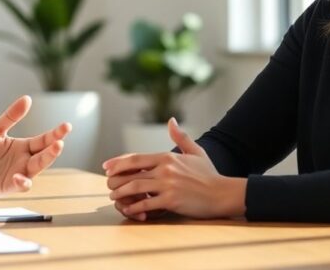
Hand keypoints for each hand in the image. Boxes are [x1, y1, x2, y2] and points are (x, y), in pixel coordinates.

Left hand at [0, 95, 70, 201]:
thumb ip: (10, 117)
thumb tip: (27, 98)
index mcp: (22, 146)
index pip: (43, 139)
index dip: (55, 133)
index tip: (66, 126)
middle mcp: (24, 160)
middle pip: (44, 153)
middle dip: (54, 147)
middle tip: (60, 140)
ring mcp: (18, 173)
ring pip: (38, 168)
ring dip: (46, 160)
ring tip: (53, 149)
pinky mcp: (9, 186)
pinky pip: (22, 185)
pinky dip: (23, 182)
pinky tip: (19, 176)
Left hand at [103, 118, 245, 220]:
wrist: (223, 193)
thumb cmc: (209, 174)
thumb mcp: (195, 152)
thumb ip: (181, 137)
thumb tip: (171, 120)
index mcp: (167, 157)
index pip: (136, 158)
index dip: (118, 162)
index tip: (106, 166)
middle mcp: (165, 169)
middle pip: (132, 173)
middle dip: (115, 178)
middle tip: (107, 183)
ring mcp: (168, 184)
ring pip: (136, 187)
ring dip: (121, 193)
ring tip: (113, 196)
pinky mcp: (172, 200)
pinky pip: (147, 203)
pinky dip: (135, 207)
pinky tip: (129, 209)